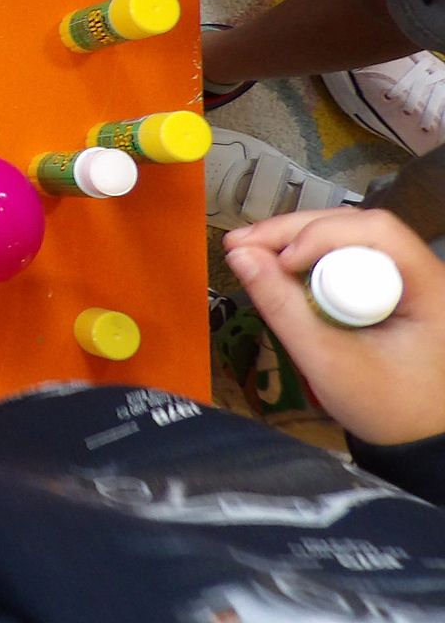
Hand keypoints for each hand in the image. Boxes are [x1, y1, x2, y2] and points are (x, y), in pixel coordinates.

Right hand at [225, 209, 444, 445]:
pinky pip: (343, 255)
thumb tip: (239, 256)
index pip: (375, 231)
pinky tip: (272, 265)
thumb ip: (283, 308)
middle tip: (240, 245)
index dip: (320, 236)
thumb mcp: (329, 362)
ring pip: (345, 235)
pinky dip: (305, 257)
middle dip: (294, 232)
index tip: (278, 263)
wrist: (418, 438)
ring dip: (294, 239)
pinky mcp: (388, 284)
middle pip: (354, 226)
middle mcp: (423, 270)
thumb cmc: (386, 407)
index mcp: (429, 287)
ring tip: (246, 251)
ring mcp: (407, 276)